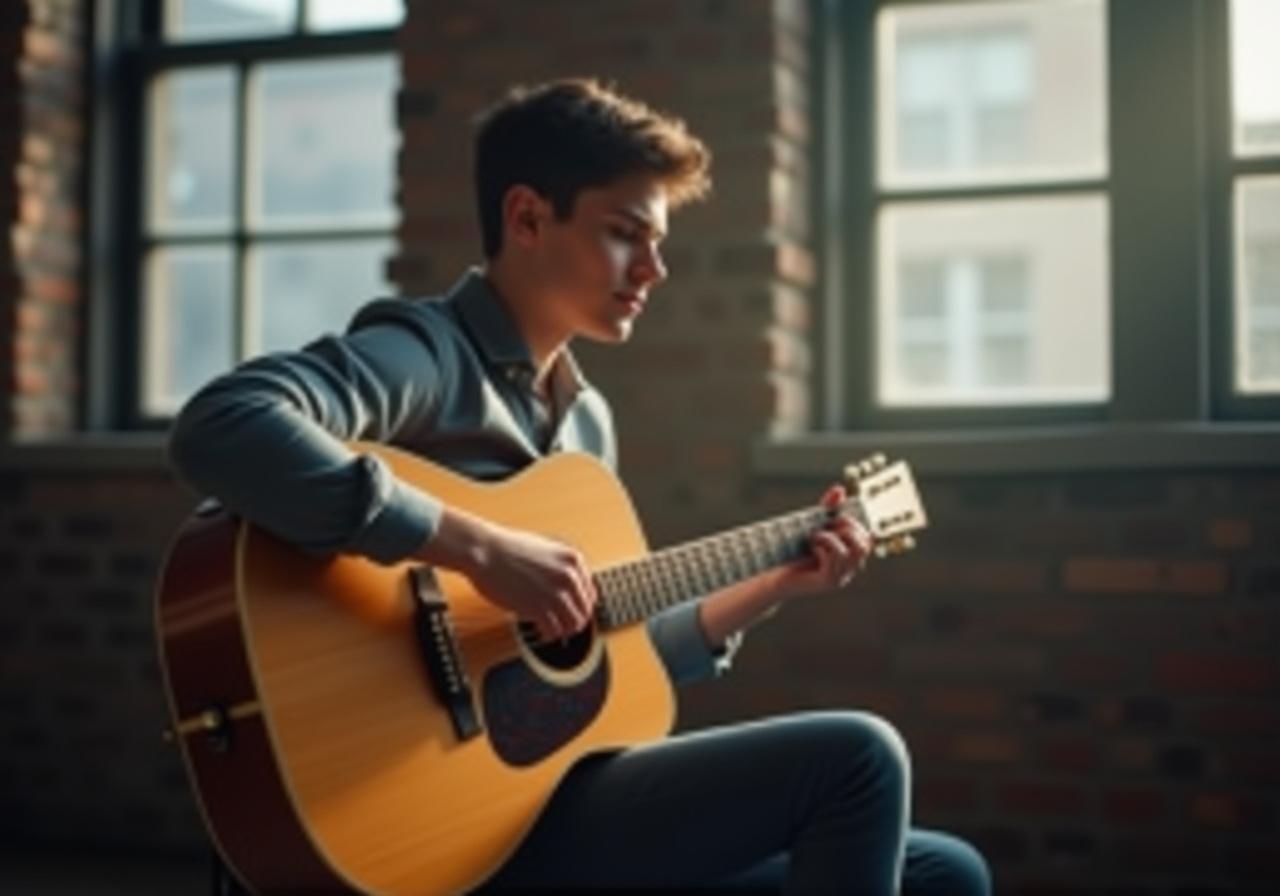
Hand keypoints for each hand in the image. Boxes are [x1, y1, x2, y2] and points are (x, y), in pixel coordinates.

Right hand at [457, 522, 597, 642]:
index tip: (570, 612)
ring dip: (562, 630)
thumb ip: (561, 568)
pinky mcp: (539, 608)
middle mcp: (569, 576)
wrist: (484, 551)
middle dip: (571, 620)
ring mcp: (556, 593)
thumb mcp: (545, 550)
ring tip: (550, 628)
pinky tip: (541, 630)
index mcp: (573, 560)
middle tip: (560, 624)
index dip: (579, 607)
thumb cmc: (506, 549)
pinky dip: (549, 634)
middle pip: (584, 612)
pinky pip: (554, 631)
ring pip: (573, 625)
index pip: (590, 595)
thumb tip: (569, 591)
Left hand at [773, 483, 872, 599]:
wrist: (776, 577)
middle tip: (827, 524)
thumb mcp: (814, 527)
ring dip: (830, 537)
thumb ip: (828, 509)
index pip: (867, 540)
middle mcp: (849, 569)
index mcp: (850, 558)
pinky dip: (823, 547)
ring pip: (848, 552)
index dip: (856, 524)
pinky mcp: (827, 582)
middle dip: (847, 528)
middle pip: (863, 545)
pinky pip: (832, 560)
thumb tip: (840, 489)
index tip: (837, 516)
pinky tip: (812, 546)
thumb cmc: (796, 552)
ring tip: (814, 534)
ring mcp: (840, 578)